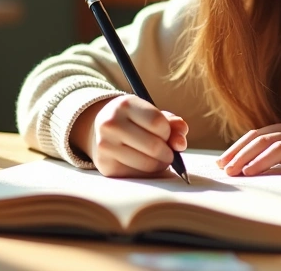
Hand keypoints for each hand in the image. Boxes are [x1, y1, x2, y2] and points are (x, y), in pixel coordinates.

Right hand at [71, 96, 187, 177]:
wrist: (100, 129)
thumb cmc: (135, 121)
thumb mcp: (151, 114)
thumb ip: (172, 124)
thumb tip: (180, 143)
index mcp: (125, 104)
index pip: (158, 123)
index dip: (168, 133)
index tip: (166, 135)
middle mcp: (111, 124)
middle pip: (154, 146)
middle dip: (168, 153)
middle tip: (169, 154)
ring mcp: (105, 146)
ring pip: (147, 164)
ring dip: (160, 165)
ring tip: (159, 160)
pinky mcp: (105, 165)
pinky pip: (137, 175)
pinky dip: (148, 173)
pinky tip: (145, 165)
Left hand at [216, 117, 280, 175]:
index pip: (263, 135)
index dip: (243, 146)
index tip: (229, 159)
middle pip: (257, 136)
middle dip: (236, 151)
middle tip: (220, 166)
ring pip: (263, 142)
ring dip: (242, 157)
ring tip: (228, 171)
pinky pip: (279, 150)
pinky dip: (261, 160)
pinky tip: (249, 170)